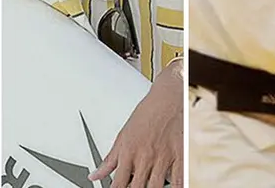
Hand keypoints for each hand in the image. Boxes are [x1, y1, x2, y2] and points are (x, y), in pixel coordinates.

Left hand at [89, 60, 183, 186]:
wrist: (168, 96)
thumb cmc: (147, 113)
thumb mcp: (123, 135)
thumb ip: (109, 159)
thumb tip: (95, 175)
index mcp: (128, 153)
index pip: (118, 183)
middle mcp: (144, 157)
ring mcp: (162, 158)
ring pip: (155, 187)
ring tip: (149, 187)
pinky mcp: (179, 156)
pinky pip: (179, 179)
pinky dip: (176, 186)